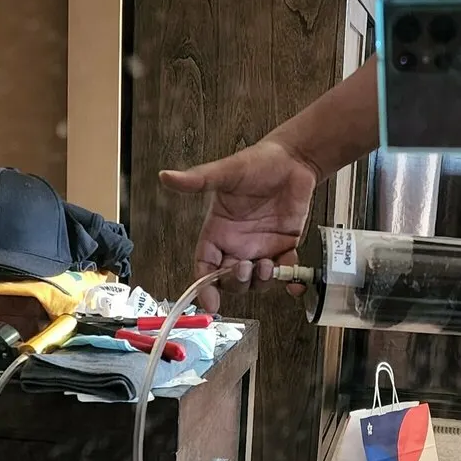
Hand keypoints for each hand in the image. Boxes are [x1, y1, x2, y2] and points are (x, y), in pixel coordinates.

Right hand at [159, 137, 319, 310]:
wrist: (293, 159)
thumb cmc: (257, 162)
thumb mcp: (227, 172)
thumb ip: (198, 180)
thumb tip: (166, 176)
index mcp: (219, 231)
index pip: (205, 265)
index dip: (205, 286)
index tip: (210, 302)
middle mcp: (238, 244)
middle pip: (229, 280)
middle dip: (235, 282)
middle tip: (245, 268)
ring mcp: (262, 247)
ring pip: (256, 281)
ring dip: (260, 281)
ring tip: (267, 265)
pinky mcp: (285, 246)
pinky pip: (286, 271)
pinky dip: (290, 279)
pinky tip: (293, 279)